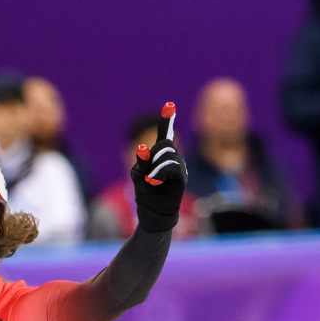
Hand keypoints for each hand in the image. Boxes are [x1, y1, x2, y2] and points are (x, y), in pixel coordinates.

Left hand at [131, 102, 187, 231]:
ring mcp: (180, 167)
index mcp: (162, 157)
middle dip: (150, 156)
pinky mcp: (181, 178)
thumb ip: (141, 162)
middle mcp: (174, 159)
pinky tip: (153, 180)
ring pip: (166, 154)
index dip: (166, 121)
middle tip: (146, 175)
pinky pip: (170, 167)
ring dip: (152, 168)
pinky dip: (158, 173)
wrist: (154, 214)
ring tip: (150, 182)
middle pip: (164, 144)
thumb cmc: (146, 195)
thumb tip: (142, 149)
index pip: (165, 135)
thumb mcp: (138, 175)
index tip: (169, 105)